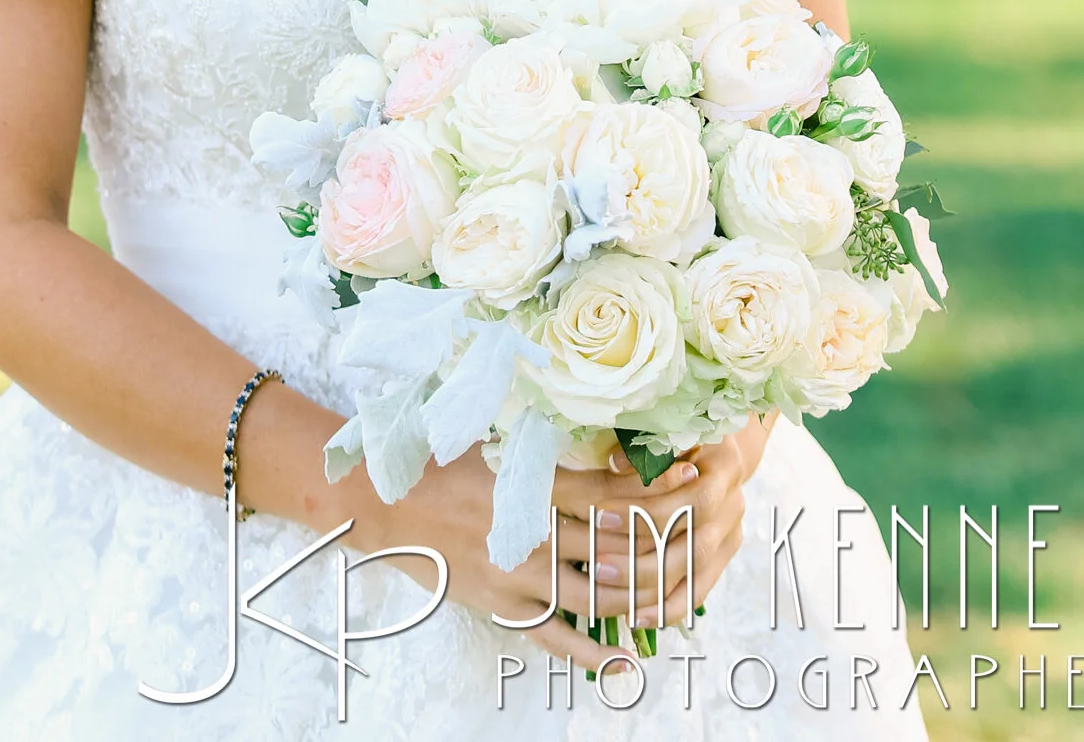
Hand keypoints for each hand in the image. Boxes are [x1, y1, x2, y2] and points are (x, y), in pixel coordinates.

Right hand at [348, 423, 765, 679]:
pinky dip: (593, 652)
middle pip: (615, 546)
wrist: (380, 506)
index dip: (656, 490)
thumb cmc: (436, 461)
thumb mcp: (492, 440)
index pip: (611, 494)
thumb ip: (542, 443)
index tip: (692, 476)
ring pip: (598, 594)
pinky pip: (555, 638)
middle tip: (704, 534)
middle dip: (664, 542)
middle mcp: (532, 534)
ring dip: (642, 595)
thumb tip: (592, 426)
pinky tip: (626, 658)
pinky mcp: (502, 608)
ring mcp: (519, 577)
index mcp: (531, 486)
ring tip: (680, 592)